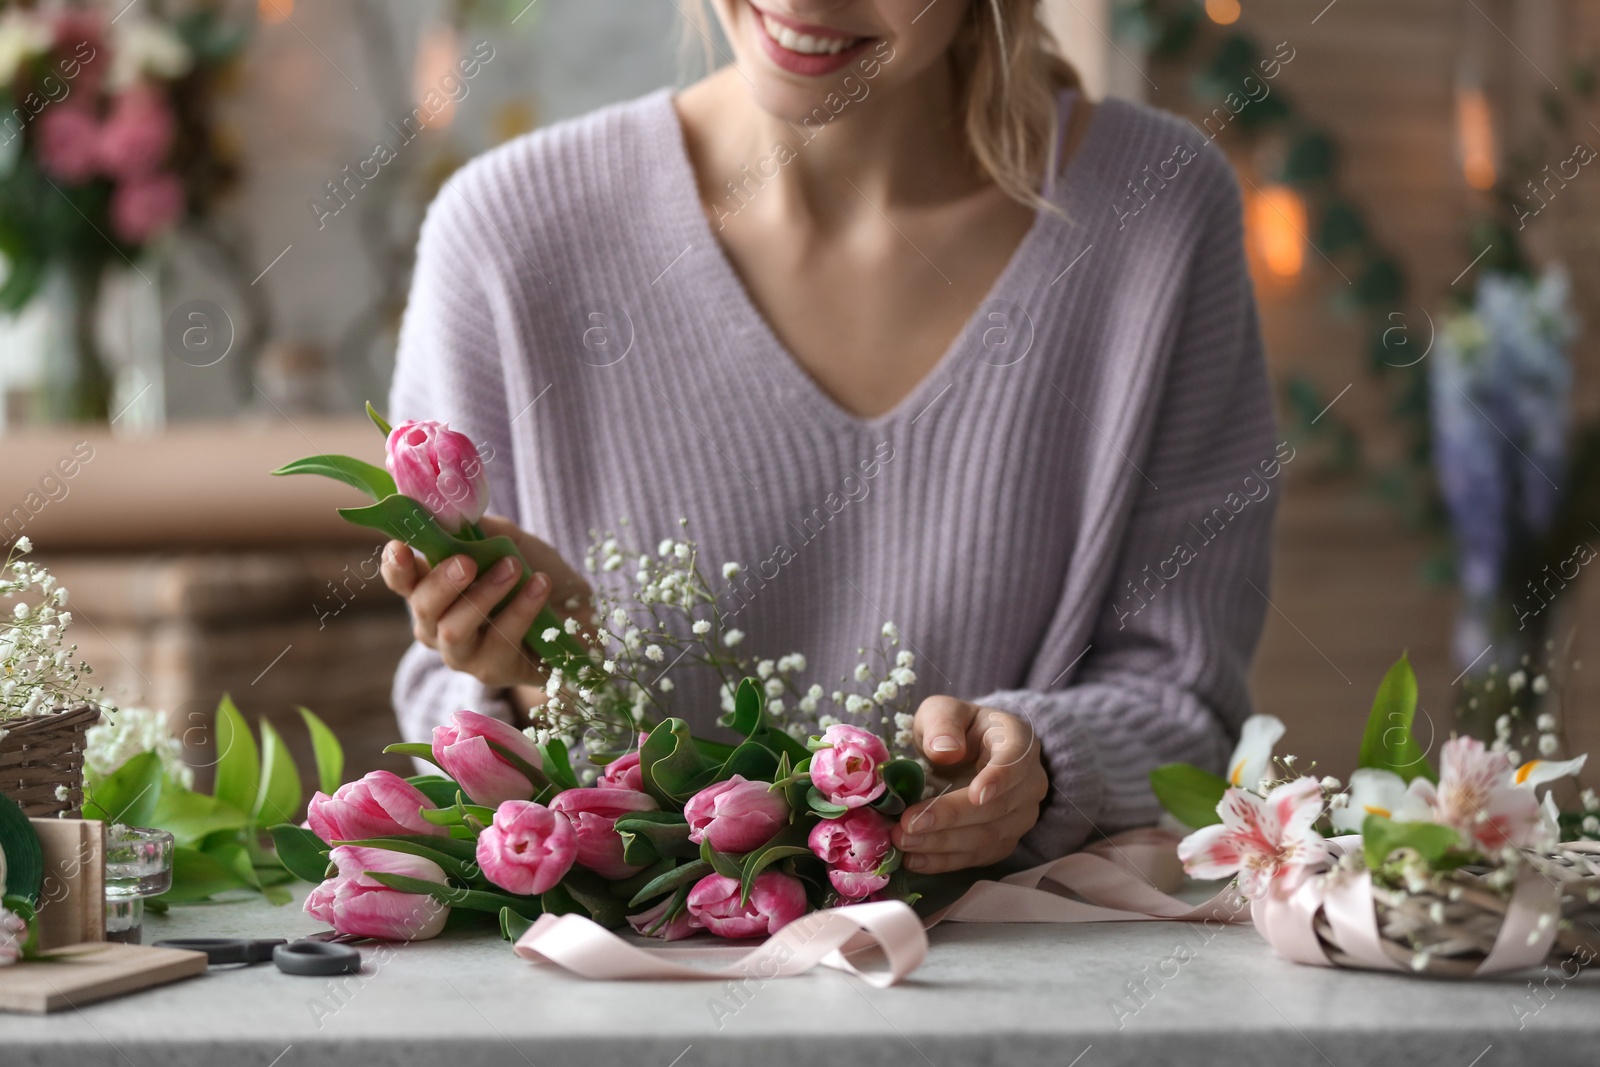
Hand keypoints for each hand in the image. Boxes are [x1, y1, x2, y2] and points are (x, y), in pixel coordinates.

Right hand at [379, 514, 590, 691]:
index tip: (401, 546)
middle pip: (423, 608)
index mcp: (433, 589)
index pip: (402, 580)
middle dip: (442, 583)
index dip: (396, 566)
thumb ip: (480, 530)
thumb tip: (454, 516)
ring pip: (454, 631)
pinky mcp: (493, 671)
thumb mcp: (509, 542)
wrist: (577, 609)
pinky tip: (539, 586)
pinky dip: (521, 609)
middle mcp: (438, 626)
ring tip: (513, 568)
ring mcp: (463, 653)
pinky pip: (500, 642)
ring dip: (483, 596)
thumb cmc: (532, 573)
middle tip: (467, 561)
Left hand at [890, 696, 1049, 873]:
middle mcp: (1029, 781)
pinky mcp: (1005, 840)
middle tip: (909, 824)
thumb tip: (944, 750)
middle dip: (951, 817)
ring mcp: (1021, 815)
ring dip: (943, 843)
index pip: (1016, 760)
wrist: (967, 752)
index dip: (998, 779)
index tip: (975, 794)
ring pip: (989, 837)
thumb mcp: (941, 712)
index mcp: (1018, 740)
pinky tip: (915, 860)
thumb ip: (943, 724)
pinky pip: (980, 856)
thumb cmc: (955, 729)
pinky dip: (946, 861)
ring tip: (904, 841)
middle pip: (997, 807)